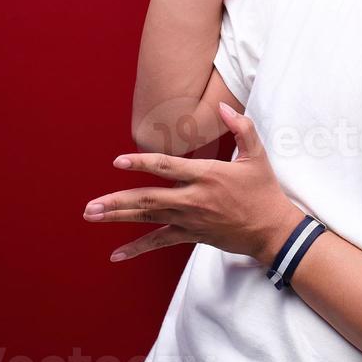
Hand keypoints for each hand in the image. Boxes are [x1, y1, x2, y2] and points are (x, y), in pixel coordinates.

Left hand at [83, 102, 301, 264]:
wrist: (272, 230)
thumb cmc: (264, 191)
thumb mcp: (257, 154)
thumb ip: (241, 127)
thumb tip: (223, 106)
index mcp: (206, 176)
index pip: (167, 167)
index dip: (142, 163)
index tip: (118, 161)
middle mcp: (193, 199)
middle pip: (148, 199)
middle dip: (116, 201)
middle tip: (90, 206)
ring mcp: (189, 220)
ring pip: (148, 218)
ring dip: (118, 217)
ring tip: (92, 216)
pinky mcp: (190, 236)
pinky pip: (159, 242)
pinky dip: (137, 248)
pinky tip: (116, 255)